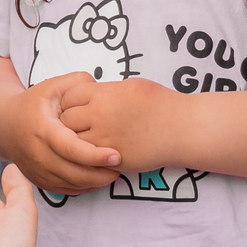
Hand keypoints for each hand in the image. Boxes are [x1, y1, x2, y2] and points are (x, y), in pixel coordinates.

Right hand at [1, 76, 121, 194]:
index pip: (71, 149)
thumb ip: (78, 82)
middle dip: (101, 173)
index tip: (117, 155)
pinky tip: (98, 178)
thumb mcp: (52, 86)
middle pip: (74, 172)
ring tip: (114, 172)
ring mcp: (36, 170)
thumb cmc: (34, 104)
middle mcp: (37, 154)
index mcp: (43, 129)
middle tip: (121, 166)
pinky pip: (66, 190)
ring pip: (71, 184)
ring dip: (96, 182)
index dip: (95, 155)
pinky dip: (84, 188)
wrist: (4, 126)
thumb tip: (99, 87)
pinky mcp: (39, 181)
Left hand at [52, 73, 175, 166]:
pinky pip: (88, 160)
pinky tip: (94, 153)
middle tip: (77, 125)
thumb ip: (105, 91)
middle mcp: (99, 116)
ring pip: (73, 143)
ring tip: (84, 140)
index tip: (77, 106)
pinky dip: (88, 158)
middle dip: (68, 122)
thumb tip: (89, 95)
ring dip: (75, 142)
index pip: (68, 96)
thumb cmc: (160, 103)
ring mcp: (104, 140)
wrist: (182, 128)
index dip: (71, 101)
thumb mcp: (129, 86)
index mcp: (103, 94)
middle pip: (65, 120)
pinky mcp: (112, 160)